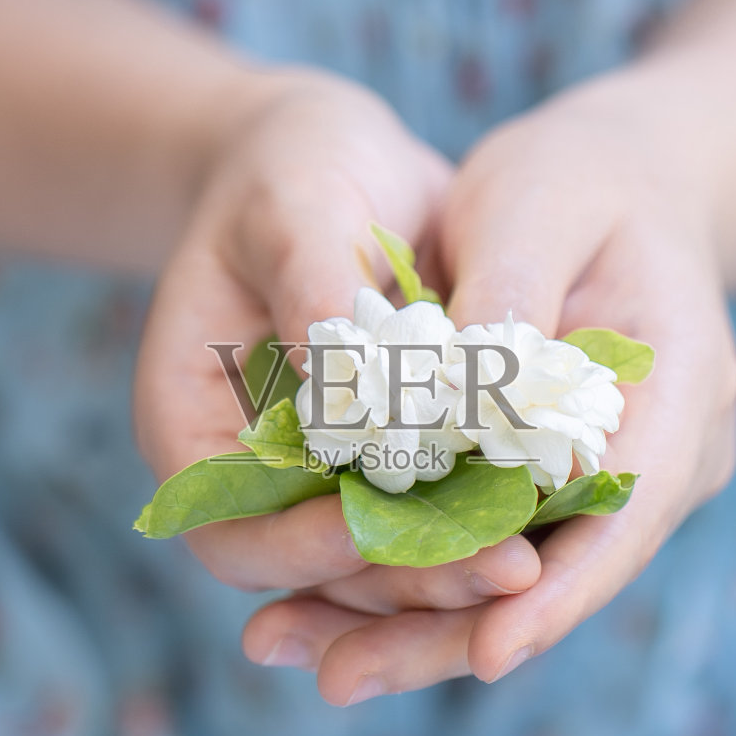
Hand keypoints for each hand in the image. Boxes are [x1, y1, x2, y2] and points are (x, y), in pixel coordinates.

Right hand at [135, 69, 542, 616]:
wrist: (341, 161)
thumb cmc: (293, 168)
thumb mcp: (293, 209)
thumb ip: (312, 293)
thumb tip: (350, 394)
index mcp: (190, 422)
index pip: (231, 526)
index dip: (302, 545)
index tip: (383, 528)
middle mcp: (251, 470)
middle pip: (312, 567)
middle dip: (403, 574)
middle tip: (502, 568)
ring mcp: (320, 476)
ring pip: (376, 562)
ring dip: (451, 570)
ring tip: (532, 562)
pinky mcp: (387, 465)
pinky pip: (427, 520)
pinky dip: (478, 526)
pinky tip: (545, 520)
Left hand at [243, 71, 735, 702]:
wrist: (620, 182)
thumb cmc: (579, 181)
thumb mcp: (536, 202)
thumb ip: (506, 292)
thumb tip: (453, 395)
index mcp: (682, 390)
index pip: (626, 510)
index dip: (559, 589)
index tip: (487, 649)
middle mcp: (665, 456)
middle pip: (568, 573)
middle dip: (461, 633)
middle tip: (343, 679)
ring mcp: (620, 479)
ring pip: (528, 579)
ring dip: (428, 627)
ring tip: (321, 670)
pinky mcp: (564, 485)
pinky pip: (498, 548)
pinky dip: (424, 581)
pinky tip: (334, 616)